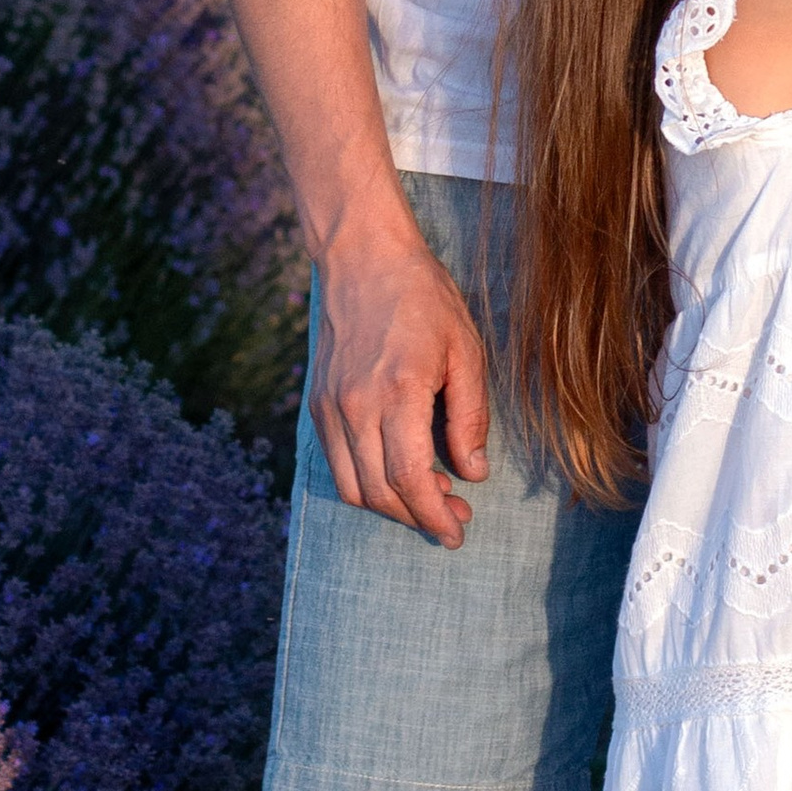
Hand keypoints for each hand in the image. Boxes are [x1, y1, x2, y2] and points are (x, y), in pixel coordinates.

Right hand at [311, 206, 493, 544]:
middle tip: (455, 516)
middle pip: (379, 493)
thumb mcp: (465, 349)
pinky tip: (397, 471)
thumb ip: (470, 415)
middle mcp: (354, 406)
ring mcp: (329, 406)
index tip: (457, 533)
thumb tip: (474, 471)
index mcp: (397, 392)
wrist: (363, 257)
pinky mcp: (317, 403)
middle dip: (418, 517)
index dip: (434, 516)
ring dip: (390, 505)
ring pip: (351, 486)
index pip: (410, 480)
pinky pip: (336, 462)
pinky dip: (365, 481)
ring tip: (430, 496)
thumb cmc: (422, 297)